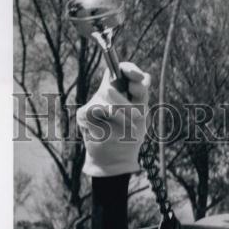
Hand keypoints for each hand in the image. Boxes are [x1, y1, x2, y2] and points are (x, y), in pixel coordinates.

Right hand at [76, 62, 150, 176]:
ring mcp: (92, 102)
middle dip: (127, 103)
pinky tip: (110, 134)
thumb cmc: (130, 135)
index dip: (128, 68)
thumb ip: (142, 94)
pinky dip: (109, 125)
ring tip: (129, 129)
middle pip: (112, 85)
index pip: (120, 69)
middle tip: (137, 116)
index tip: (137, 77)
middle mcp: (104, 92)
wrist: (116, 159)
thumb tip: (146, 77)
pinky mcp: (83, 114)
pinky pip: (97, 112)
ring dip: (121, 116)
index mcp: (120, 89)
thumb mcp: (142, 113)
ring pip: (105, 98)